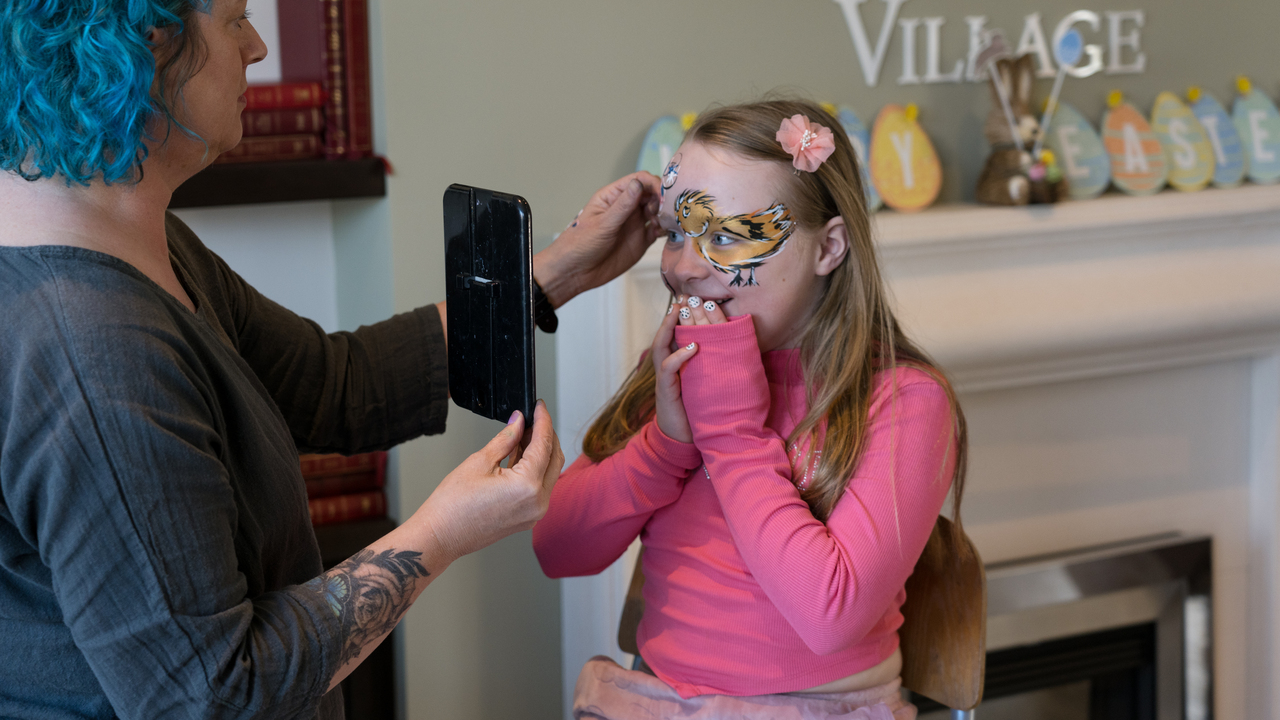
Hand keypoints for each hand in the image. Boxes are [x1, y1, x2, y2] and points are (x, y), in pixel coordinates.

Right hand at [416, 402, 563, 563]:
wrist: (440, 536)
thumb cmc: (452, 505)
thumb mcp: (480, 461)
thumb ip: (506, 439)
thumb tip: (519, 422)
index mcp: (528, 486)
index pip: (544, 444)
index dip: (543, 420)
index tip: (539, 406)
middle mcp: (538, 502)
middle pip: (554, 458)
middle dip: (546, 435)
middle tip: (532, 418)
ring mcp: (535, 513)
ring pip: (550, 473)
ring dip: (541, 452)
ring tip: (523, 434)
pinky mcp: (529, 518)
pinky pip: (540, 487)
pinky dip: (535, 470)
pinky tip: (520, 455)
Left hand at [532, 172, 663, 307]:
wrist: (575, 272)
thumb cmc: (580, 244)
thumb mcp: (602, 224)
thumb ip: (623, 206)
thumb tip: (638, 183)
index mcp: (613, 197)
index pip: (638, 181)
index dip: (652, 184)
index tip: (661, 194)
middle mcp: (626, 208)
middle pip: (651, 194)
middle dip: (661, 199)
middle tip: (665, 211)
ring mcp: (634, 224)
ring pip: (656, 211)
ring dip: (664, 214)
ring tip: (664, 222)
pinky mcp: (640, 241)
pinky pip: (657, 230)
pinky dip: (664, 229)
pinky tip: (664, 232)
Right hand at [651, 295, 728, 442]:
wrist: (685, 440)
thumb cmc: (699, 410)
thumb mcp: (706, 382)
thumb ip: (712, 364)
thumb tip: (734, 345)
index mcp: (678, 363)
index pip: (677, 334)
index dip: (683, 317)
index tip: (693, 298)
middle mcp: (668, 367)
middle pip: (666, 334)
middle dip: (673, 315)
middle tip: (683, 297)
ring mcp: (665, 378)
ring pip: (661, 346)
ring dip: (669, 328)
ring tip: (679, 312)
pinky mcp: (665, 390)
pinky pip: (668, 368)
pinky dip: (679, 356)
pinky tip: (692, 346)